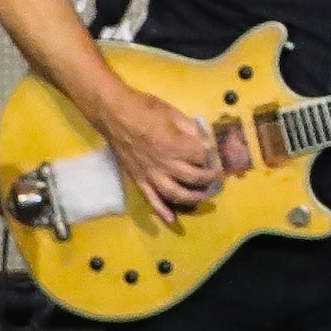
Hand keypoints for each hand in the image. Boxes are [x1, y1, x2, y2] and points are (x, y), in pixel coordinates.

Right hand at [102, 84, 220, 221]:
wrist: (113, 114)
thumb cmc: (145, 109)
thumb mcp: (174, 113)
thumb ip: (193, 130)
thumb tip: (207, 144)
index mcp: (175, 145)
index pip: (202, 157)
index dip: (211, 156)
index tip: (214, 154)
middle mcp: (164, 164)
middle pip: (194, 178)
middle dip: (210, 179)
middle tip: (217, 177)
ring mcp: (150, 174)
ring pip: (176, 194)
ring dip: (194, 198)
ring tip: (206, 196)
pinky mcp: (137, 180)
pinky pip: (150, 199)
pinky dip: (162, 212)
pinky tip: (172, 221)